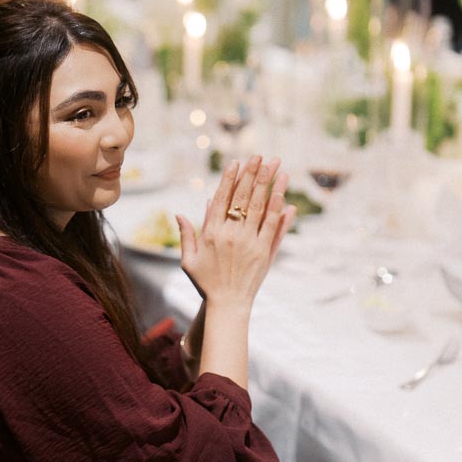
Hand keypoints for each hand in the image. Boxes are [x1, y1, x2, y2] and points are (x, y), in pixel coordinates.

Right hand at [176, 156, 295, 307]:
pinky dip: (278, 210)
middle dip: (252, 174)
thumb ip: (187, 235)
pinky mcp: (265, 253)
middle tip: (260, 156)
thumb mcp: (188, 260)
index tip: (236, 162)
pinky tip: (283, 194)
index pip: (222, 199)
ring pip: (260, 208)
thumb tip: (179, 214)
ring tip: (276, 166)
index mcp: (212, 234)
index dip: (230, 179)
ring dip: (269, 184)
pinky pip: (273, 227)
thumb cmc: (205, 283)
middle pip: (243, 198)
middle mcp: (232, 235)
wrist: (226, 306)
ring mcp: (250, 243)